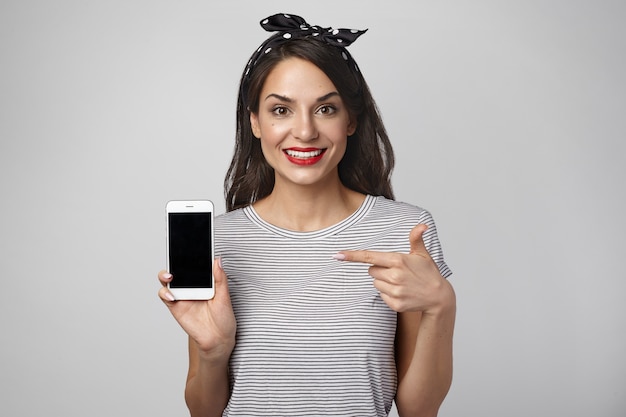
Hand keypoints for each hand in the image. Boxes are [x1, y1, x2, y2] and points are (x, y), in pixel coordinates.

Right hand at [158, 258, 236, 357]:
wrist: (218, 339)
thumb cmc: (224, 318)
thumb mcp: (225, 297)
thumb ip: (220, 278)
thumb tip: (218, 260)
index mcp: (205, 280)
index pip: (196, 263)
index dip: (191, 253)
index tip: (190, 243)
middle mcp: (192, 285)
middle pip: (179, 268)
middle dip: (174, 259)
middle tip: (176, 256)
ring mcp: (182, 294)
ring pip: (168, 279)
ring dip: (165, 275)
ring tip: (170, 276)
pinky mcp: (175, 306)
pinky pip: (165, 296)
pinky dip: (165, 293)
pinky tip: (172, 295)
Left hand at [334, 224, 452, 313]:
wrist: (439, 297)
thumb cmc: (428, 273)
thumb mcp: (422, 254)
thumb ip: (416, 238)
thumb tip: (422, 225)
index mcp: (398, 260)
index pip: (370, 257)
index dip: (352, 255)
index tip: (337, 255)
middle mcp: (395, 275)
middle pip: (371, 270)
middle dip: (380, 270)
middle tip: (397, 271)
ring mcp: (395, 291)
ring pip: (375, 283)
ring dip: (384, 282)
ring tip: (401, 282)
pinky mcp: (395, 304)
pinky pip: (381, 295)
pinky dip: (388, 294)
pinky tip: (402, 292)